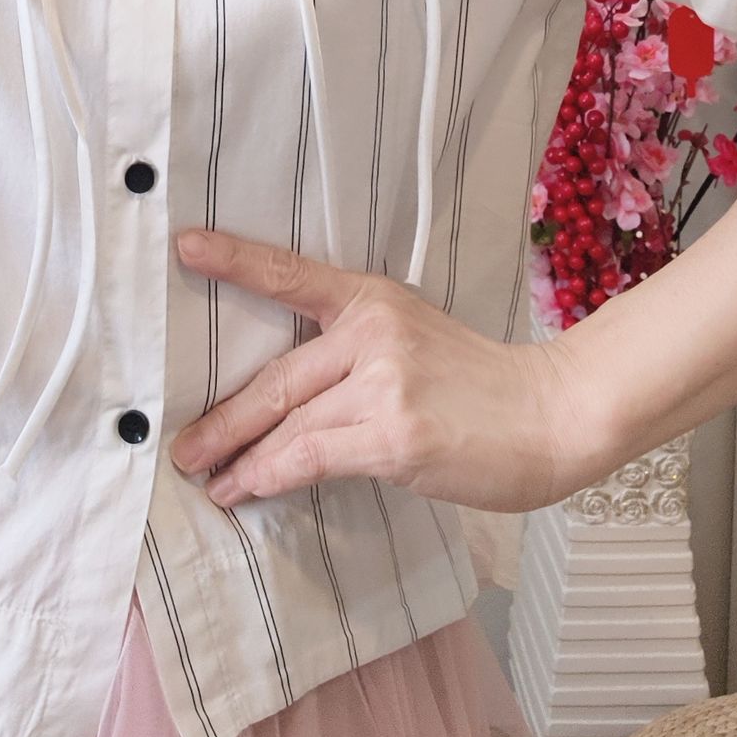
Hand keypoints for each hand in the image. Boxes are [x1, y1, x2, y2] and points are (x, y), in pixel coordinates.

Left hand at [169, 229, 598, 512]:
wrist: (553, 414)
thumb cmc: (486, 387)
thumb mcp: (419, 341)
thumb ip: (358, 356)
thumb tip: (290, 404)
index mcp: (377, 300)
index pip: (293, 276)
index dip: (235, 260)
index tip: (186, 245)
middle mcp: (374, 333)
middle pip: (276, 376)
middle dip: (222, 418)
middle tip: (182, 446)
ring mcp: (384, 383)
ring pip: (287, 422)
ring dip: (239, 459)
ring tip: (211, 482)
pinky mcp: (393, 434)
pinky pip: (309, 456)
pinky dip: (269, 476)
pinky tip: (247, 490)